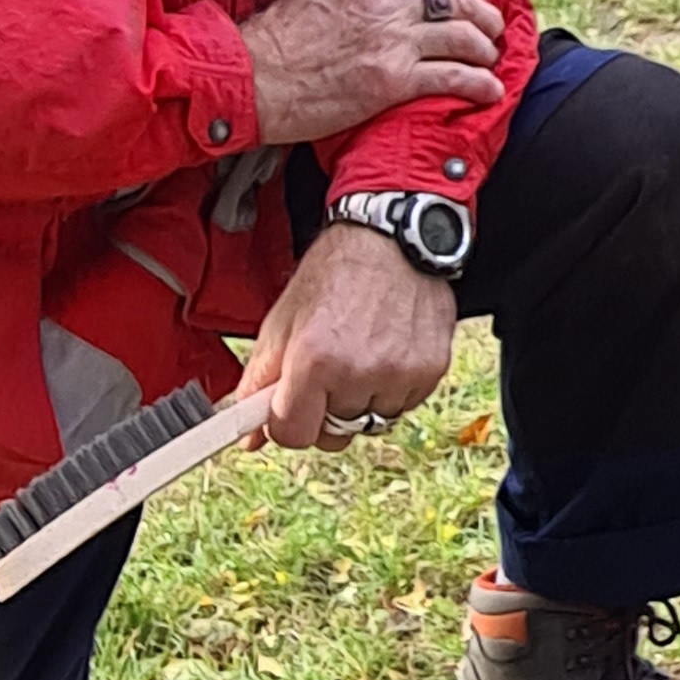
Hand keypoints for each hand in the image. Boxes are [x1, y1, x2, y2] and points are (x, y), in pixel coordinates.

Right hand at [238, 0, 504, 142]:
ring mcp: (391, 42)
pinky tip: (488, 90)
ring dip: (485, 48)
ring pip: (462, 36)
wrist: (252, 79)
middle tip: (491, 27)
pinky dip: (478, 84)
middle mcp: (385, 3)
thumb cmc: (275, 36)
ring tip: (490, 58)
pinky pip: (451, 77)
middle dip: (484, 14)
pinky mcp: (392, 81)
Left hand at [238, 221, 457, 449]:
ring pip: (370, 423)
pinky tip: (386, 351)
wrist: (392, 241)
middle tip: (328, 372)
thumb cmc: (334, 274)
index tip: (290, 404)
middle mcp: (359, 372)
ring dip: (361, 400)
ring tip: (361, 354)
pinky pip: (403, 407)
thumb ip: (260, 381)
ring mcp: (399, 375)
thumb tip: (249, 439)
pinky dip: (392, 389)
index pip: (293, 435)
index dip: (287, 421)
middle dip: (325, 412)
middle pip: (333, 435)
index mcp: (314, 360)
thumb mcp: (282, 321)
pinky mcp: (430, 371)